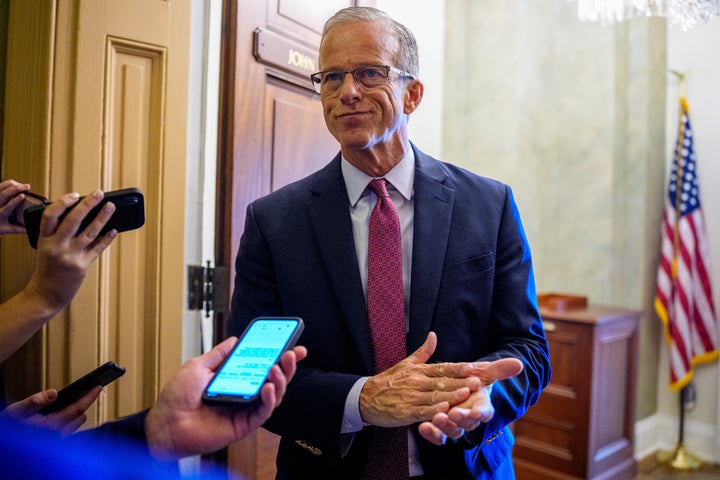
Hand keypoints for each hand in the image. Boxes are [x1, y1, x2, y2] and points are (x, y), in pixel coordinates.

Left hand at [0, 179, 30, 234]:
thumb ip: (19, 229)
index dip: (15, 200)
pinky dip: (8, 184)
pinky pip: (1, 185)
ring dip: (13, 184)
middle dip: (16, 188)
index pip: (7, 206)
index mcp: (0, 214)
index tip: (23, 196)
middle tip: (27, 186)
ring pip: (1, 186)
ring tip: (22, 185)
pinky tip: (15, 185)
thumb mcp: (6, 229)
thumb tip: (31, 230)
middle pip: (4, 193)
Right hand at [0, 386, 102, 434]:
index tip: (99, 387)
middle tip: (92, 391)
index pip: (77, 409)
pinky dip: (70, 422)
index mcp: (50, 425)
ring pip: (74, 425)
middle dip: (86, 404)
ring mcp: (55, 441)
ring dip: (78, 414)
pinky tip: (67, 415)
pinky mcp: (52, 444)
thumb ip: (34, 401)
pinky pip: (67, 432)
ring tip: (82, 401)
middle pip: (79, 417)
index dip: (89, 396)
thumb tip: (53, 393)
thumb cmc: (8, 430)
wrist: (4, 449)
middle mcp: (56, 435)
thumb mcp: (16, 412)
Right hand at [23, 190, 116, 313]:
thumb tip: (82, 215)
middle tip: (99, 194)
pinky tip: (113, 230)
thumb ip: (57, 234)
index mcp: (44, 240)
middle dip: (88, 204)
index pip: (50, 215)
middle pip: (73, 220)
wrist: (46, 294)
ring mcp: (70, 256)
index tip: (75, 195)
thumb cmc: (47, 269)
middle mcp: (56, 246)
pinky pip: (98, 248)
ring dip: (102, 218)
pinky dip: (107, 238)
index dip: (63, 202)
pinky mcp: (82, 266)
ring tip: (111, 207)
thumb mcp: (45, 248)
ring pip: (89, 232)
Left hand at [145, 336, 306, 459]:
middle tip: (292, 353)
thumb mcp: (198, 366)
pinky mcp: (244, 424)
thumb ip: (219, 354)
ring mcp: (246, 409)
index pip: (262, 365)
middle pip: (274, 378)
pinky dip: (270, 399)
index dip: (279, 355)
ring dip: (280, 379)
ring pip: (274, 395)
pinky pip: (263, 412)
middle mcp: (244, 392)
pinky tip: (268, 387)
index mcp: (235, 378)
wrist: (166, 422)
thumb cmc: (177, 397)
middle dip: (287, 365)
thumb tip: (235, 340)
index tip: (292, 344)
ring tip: (278, 367)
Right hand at [359, 332, 481, 427]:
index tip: (473, 367)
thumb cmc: (388, 381)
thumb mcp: (405, 363)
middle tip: (477, 381)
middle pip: (441, 382)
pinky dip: (432, 411)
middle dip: (460, 381)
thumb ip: (423, 351)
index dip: (457, 368)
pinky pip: (421, 411)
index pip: (442, 367)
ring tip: (466, 394)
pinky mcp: (404, 411)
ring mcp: (410, 397)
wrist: (365, 397)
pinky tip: (443, 410)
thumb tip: (433, 335)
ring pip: (434, 396)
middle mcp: (416, 382)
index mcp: (419, 371)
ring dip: (450, 395)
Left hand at [418, 357, 523, 444]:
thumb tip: (519, 364)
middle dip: (460, 419)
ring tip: (436, 418)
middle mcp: (469, 419)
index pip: (484, 413)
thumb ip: (499, 369)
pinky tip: (422, 428)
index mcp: (482, 407)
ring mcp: (455, 425)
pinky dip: (431, 434)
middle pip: (466, 424)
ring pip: (452, 431)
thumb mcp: (484, 372)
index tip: (474, 411)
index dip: (479, 413)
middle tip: (452, 413)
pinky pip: (438, 436)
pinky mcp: (441, 429)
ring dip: (444, 426)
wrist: (457, 387)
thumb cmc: (473, 380)